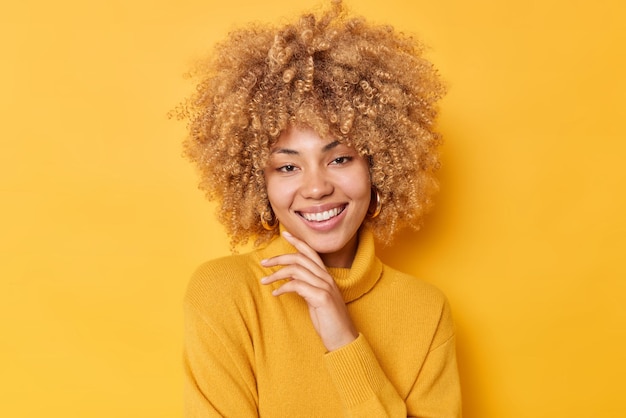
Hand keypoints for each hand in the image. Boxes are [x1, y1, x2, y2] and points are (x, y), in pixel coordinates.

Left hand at [260, 231, 357, 351]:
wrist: (343, 339)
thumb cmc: (329, 321)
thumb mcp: (316, 299)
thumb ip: (307, 287)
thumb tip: (291, 279)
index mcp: (327, 277)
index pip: (312, 252)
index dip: (298, 242)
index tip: (285, 235)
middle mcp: (327, 278)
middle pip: (300, 258)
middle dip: (279, 258)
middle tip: (264, 262)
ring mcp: (325, 287)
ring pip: (297, 270)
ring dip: (277, 274)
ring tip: (264, 280)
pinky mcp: (322, 297)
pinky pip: (297, 286)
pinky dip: (283, 287)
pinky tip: (275, 293)